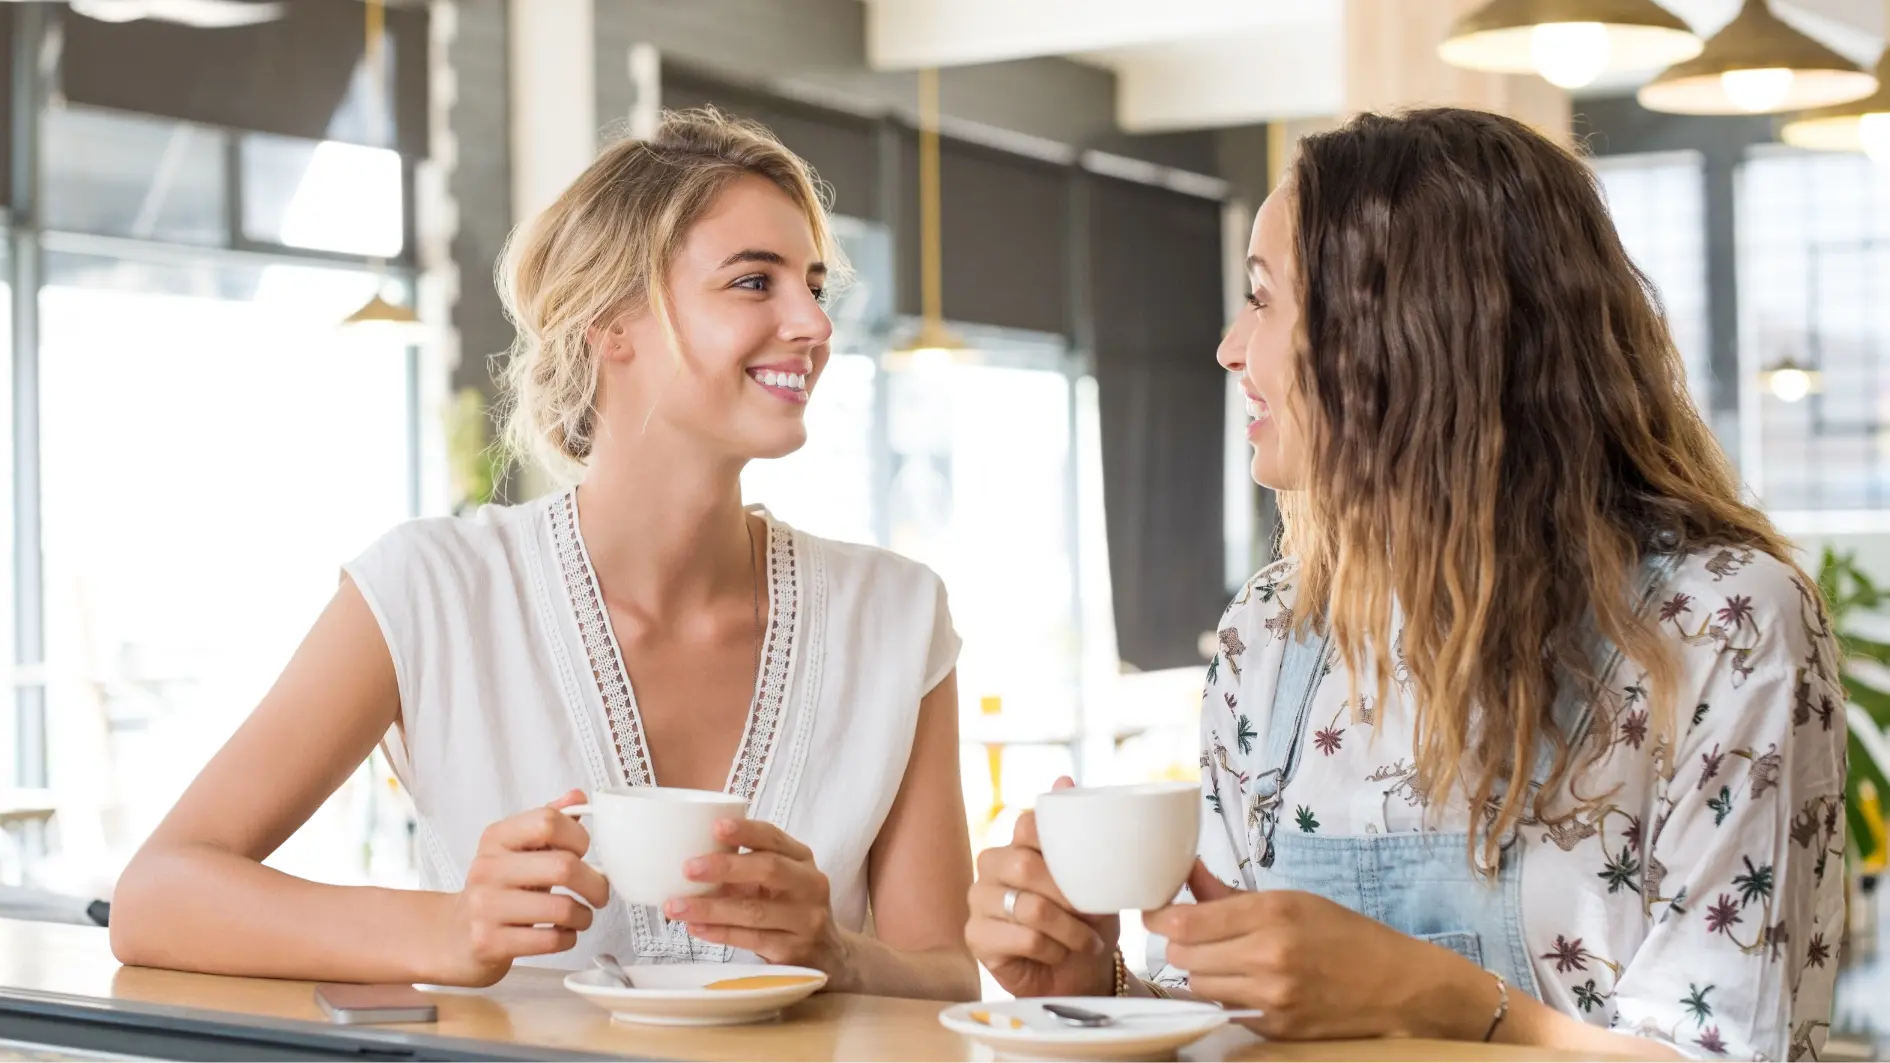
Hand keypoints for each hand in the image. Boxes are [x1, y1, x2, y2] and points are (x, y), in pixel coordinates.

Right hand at [433, 789, 609, 986]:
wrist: (457, 936)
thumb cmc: (500, 889)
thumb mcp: (518, 850)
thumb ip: (548, 822)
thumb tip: (577, 796)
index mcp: (497, 838)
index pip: (548, 821)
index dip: (579, 837)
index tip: (584, 853)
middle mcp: (487, 868)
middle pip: (563, 867)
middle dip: (595, 884)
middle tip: (600, 893)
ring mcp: (485, 906)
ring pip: (561, 908)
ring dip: (584, 916)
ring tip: (581, 916)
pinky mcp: (489, 942)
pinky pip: (549, 940)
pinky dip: (568, 938)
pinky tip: (562, 933)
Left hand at [667, 819, 846, 976]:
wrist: (828, 955)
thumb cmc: (790, 908)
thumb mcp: (782, 881)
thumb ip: (750, 867)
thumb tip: (692, 856)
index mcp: (803, 860)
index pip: (774, 838)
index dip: (746, 830)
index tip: (715, 826)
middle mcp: (810, 886)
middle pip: (769, 869)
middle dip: (726, 867)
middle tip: (688, 868)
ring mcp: (805, 920)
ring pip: (754, 911)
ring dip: (710, 908)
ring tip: (675, 906)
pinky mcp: (793, 951)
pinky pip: (750, 940)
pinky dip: (719, 933)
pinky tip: (695, 927)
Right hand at [965, 777, 1116, 997]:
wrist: (1081, 971)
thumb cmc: (1085, 919)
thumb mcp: (1091, 874)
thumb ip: (1076, 830)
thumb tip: (1063, 777)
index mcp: (1015, 843)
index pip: (1027, 826)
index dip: (1058, 848)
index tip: (1087, 873)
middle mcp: (990, 866)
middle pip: (1024, 865)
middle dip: (1068, 895)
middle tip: (1092, 914)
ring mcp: (978, 901)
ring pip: (1029, 907)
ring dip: (1068, 930)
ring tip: (1086, 941)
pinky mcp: (976, 936)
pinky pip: (1023, 938)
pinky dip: (1052, 950)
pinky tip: (1058, 954)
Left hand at [1145, 863, 1494, 1039]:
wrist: (1399, 987)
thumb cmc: (1345, 935)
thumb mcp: (1291, 900)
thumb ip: (1229, 894)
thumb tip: (1184, 872)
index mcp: (1273, 913)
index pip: (1186, 922)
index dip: (1160, 916)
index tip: (1156, 911)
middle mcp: (1269, 956)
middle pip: (1183, 956)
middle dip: (1179, 945)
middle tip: (1192, 936)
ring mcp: (1271, 997)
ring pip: (1198, 986)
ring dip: (1199, 972)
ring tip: (1221, 960)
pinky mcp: (1275, 1027)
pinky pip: (1225, 1009)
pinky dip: (1225, 996)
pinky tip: (1244, 983)